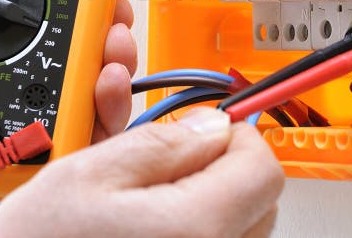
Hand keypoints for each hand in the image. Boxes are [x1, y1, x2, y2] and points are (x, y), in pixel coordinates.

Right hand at [0, 108, 284, 237]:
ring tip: (152, 199)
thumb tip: (212, 125)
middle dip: (224, 166)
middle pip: (258, 200)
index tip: (206, 127)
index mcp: (196, 229)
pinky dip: (197, 231)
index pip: (264, 167)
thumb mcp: (88, 176)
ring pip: (241, 228)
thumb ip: (162, 145)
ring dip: (211, 200)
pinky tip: (152, 229)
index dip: (238, 135)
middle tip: (172, 161)